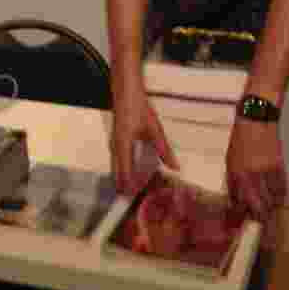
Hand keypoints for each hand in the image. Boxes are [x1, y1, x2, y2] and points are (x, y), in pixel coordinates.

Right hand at [111, 81, 178, 195]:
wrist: (125, 90)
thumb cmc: (137, 107)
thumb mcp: (154, 130)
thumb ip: (164, 150)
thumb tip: (174, 167)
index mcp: (123, 146)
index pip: (125, 175)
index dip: (131, 188)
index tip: (136, 199)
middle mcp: (115, 147)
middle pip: (118, 174)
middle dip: (126, 186)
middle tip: (136, 198)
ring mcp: (114, 143)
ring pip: (117, 167)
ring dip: (126, 177)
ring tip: (136, 188)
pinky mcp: (116, 140)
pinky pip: (118, 160)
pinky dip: (126, 168)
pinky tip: (135, 169)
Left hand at [225, 118, 286, 222]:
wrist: (257, 121)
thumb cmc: (240, 142)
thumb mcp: (230, 163)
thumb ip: (233, 186)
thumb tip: (236, 206)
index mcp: (237, 174)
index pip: (242, 205)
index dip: (244, 219)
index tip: (244, 229)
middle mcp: (253, 175)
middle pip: (260, 208)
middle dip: (260, 220)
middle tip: (260, 228)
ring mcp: (268, 172)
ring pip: (272, 202)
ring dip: (270, 210)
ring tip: (268, 213)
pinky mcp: (280, 168)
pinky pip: (281, 190)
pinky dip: (279, 198)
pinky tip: (276, 199)